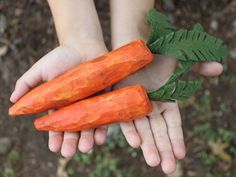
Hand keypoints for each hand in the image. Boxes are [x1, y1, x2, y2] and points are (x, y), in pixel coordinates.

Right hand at [10, 41, 107, 156]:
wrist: (84, 46)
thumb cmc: (61, 57)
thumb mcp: (41, 70)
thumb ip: (27, 85)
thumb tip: (13, 103)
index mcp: (58, 105)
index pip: (55, 126)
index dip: (54, 137)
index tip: (54, 148)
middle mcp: (74, 108)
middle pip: (72, 130)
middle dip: (70, 142)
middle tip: (69, 152)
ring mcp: (90, 105)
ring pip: (88, 127)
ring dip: (87, 139)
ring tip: (85, 148)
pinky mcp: (104, 100)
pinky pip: (104, 117)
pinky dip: (102, 128)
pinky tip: (100, 138)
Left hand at [116, 55, 222, 172]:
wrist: (134, 50)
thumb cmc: (157, 55)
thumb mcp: (180, 60)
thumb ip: (199, 66)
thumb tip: (220, 68)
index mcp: (166, 102)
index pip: (173, 125)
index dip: (176, 139)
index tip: (181, 155)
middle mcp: (152, 108)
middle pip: (159, 132)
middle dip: (163, 150)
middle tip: (168, 168)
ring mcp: (137, 107)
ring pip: (143, 130)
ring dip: (148, 146)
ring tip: (153, 162)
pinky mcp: (122, 102)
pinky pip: (126, 119)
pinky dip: (130, 131)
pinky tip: (136, 143)